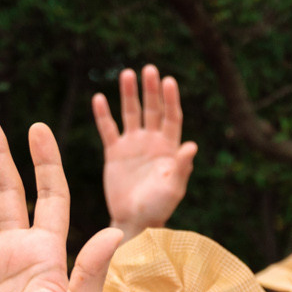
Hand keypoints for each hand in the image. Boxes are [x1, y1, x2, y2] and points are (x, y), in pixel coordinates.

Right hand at [95, 65, 195, 240]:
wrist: (134, 221)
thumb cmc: (159, 207)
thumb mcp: (173, 188)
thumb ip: (181, 167)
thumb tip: (192, 146)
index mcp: (168, 148)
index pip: (171, 117)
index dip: (171, 99)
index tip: (169, 81)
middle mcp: (151, 142)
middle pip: (152, 109)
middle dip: (150, 90)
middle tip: (148, 69)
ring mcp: (133, 146)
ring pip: (131, 113)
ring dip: (129, 94)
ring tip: (127, 73)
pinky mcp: (114, 153)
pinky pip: (108, 129)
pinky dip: (103, 114)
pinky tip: (99, 98)